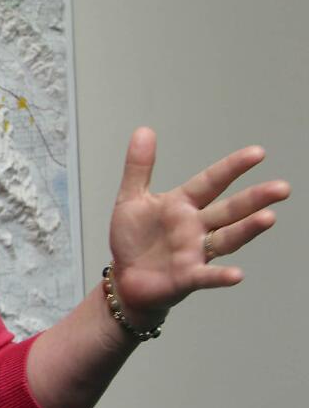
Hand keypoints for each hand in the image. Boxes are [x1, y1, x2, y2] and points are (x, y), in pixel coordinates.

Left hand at [108, 127, 291, 322]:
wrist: (125, 278)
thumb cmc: (133, 239)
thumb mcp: (131, 198)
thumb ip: (139, 166)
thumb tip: (144, 129)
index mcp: (182, 204)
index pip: (212, 182)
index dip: (232, 167)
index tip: (258, 152)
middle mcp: (196, 227)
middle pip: (230, 210)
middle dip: (255, 198)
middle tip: (282, 187)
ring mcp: (195, 253)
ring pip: (226, 238)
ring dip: (247, 230)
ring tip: (269, 218)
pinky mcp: (187, 277)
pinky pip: (206, 276)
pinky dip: (221, 276)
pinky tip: (237, 275)